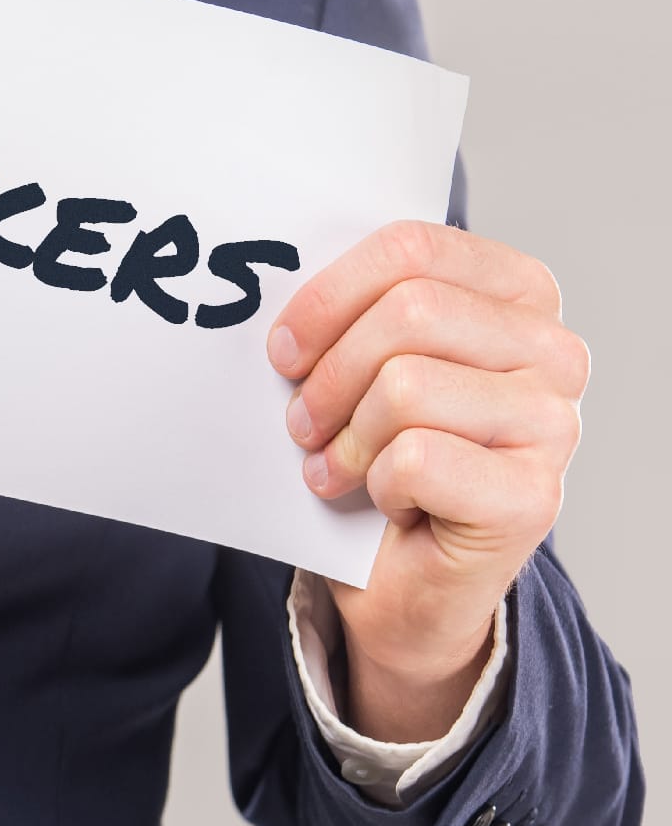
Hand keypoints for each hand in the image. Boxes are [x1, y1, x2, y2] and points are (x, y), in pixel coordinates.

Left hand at [269, 221, 584, 740]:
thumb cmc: (377, 453)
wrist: (399, 578)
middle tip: (301, 420)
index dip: (328, 295)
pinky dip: (376, 484)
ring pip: (407, 385)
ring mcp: (554, 425)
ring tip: (338, 464)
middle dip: (329, 372)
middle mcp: (552, 352)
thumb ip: (349, 311)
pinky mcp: (533, 496)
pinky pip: (417, 458)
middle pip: (409, 310)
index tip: (284, 346)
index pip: (411, 246)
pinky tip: (385, 502)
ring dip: (346, 436)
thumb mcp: (359, 361)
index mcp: (517, 294)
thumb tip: (272, 281)